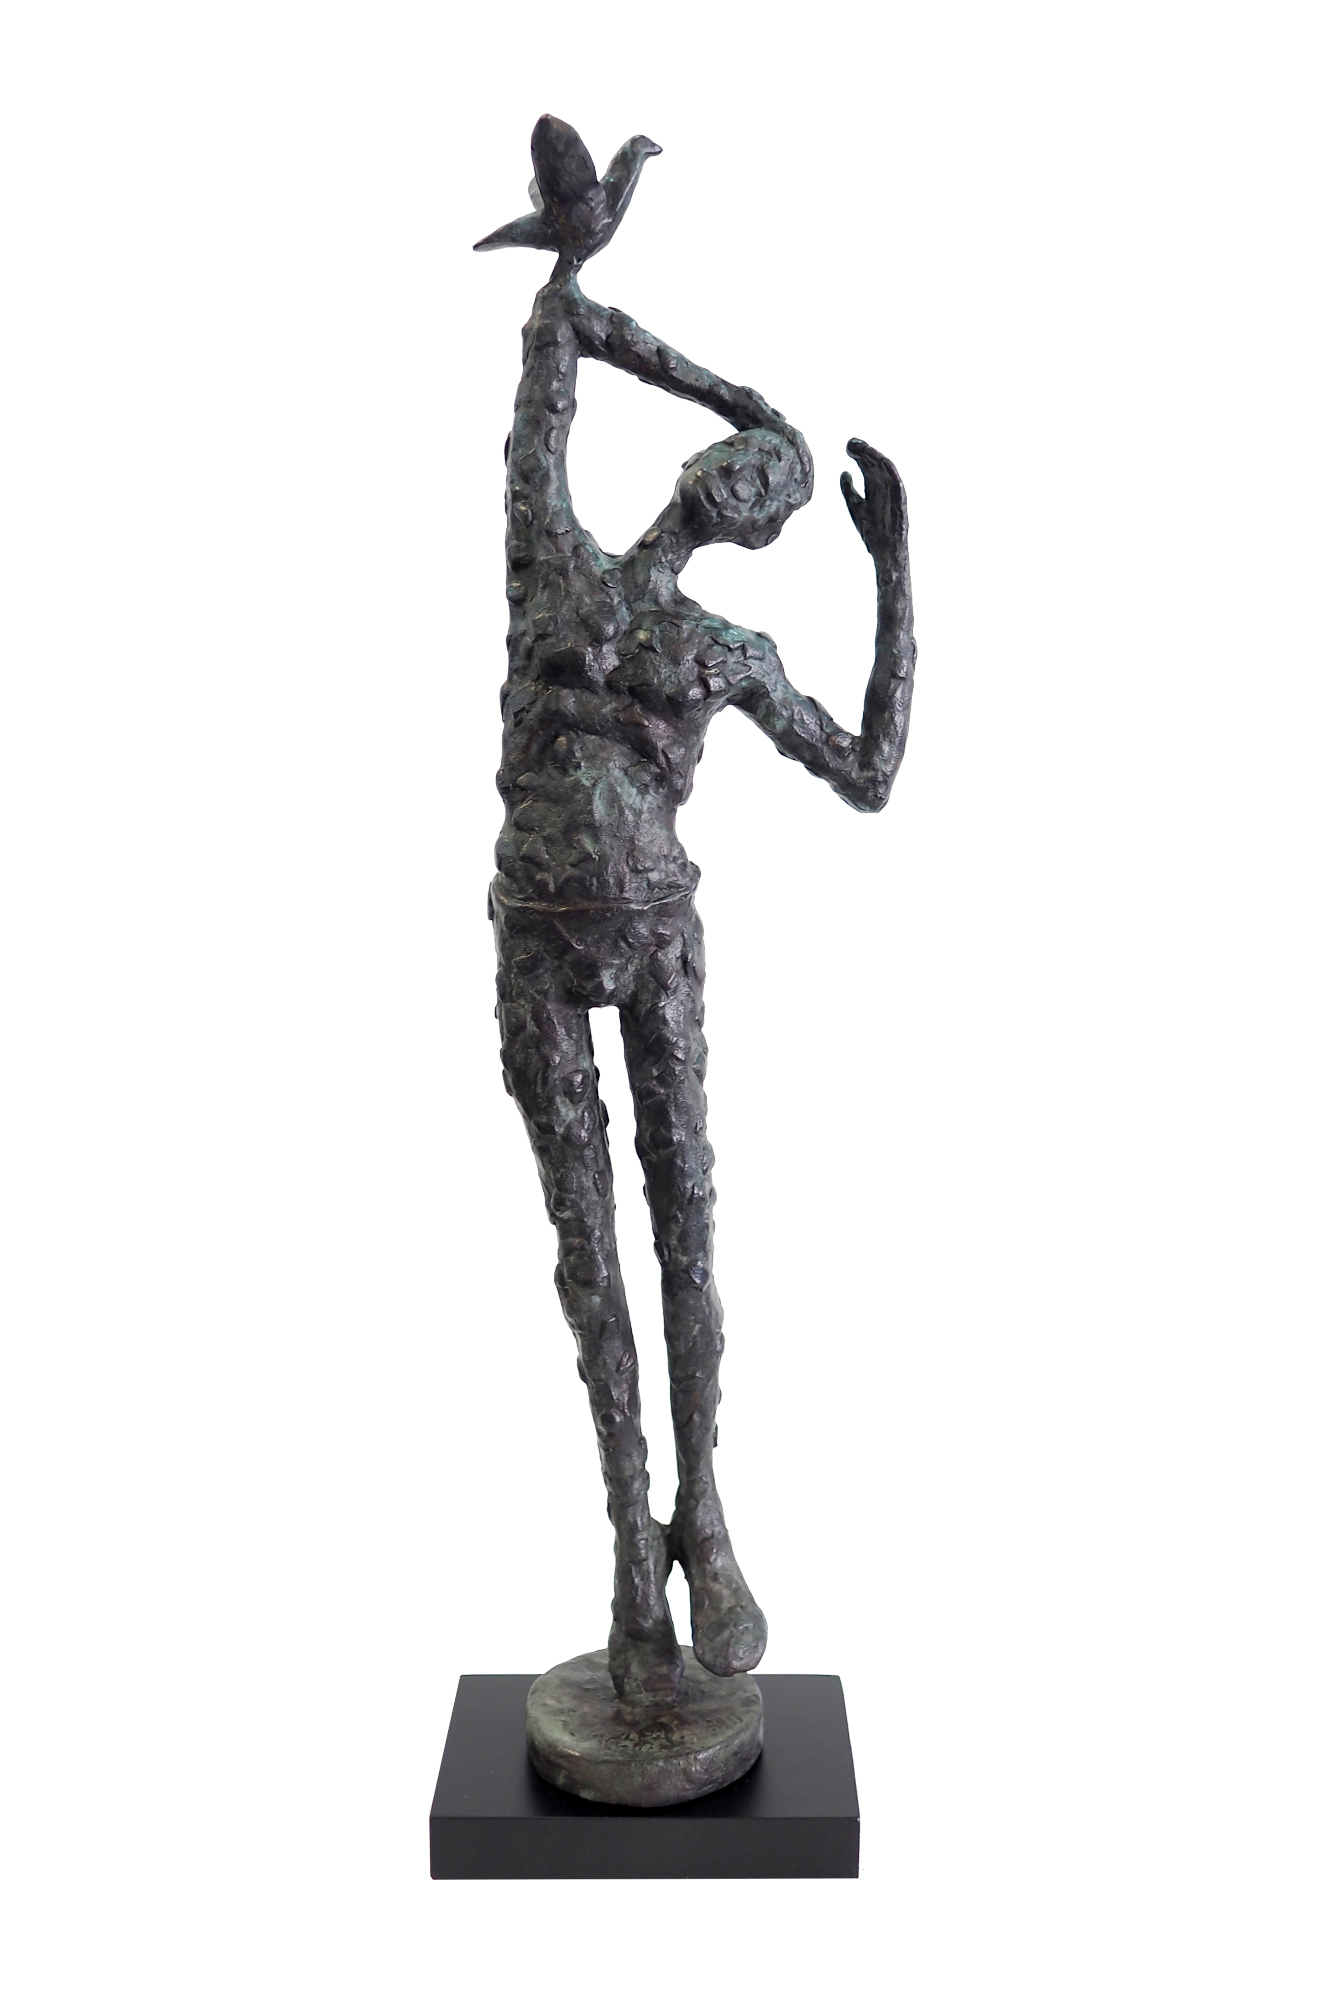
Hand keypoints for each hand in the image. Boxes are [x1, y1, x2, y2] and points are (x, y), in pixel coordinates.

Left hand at [840, 439, 907, 568]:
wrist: (884, 552)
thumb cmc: (872, 532)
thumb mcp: (855, 507)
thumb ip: (849, 490)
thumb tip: (843, 472)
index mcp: (874, 487)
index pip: (866, 466)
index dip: (858, 454)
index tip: (848, 445)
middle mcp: (884, 487)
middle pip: (875, 465)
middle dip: (865, 452)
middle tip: (853, 442)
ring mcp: (892, 494)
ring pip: (885, 471)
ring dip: (876, 457)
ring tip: (865, 448)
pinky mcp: (900, 502)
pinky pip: (896, 483)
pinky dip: (890, 472)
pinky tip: (881, 461)